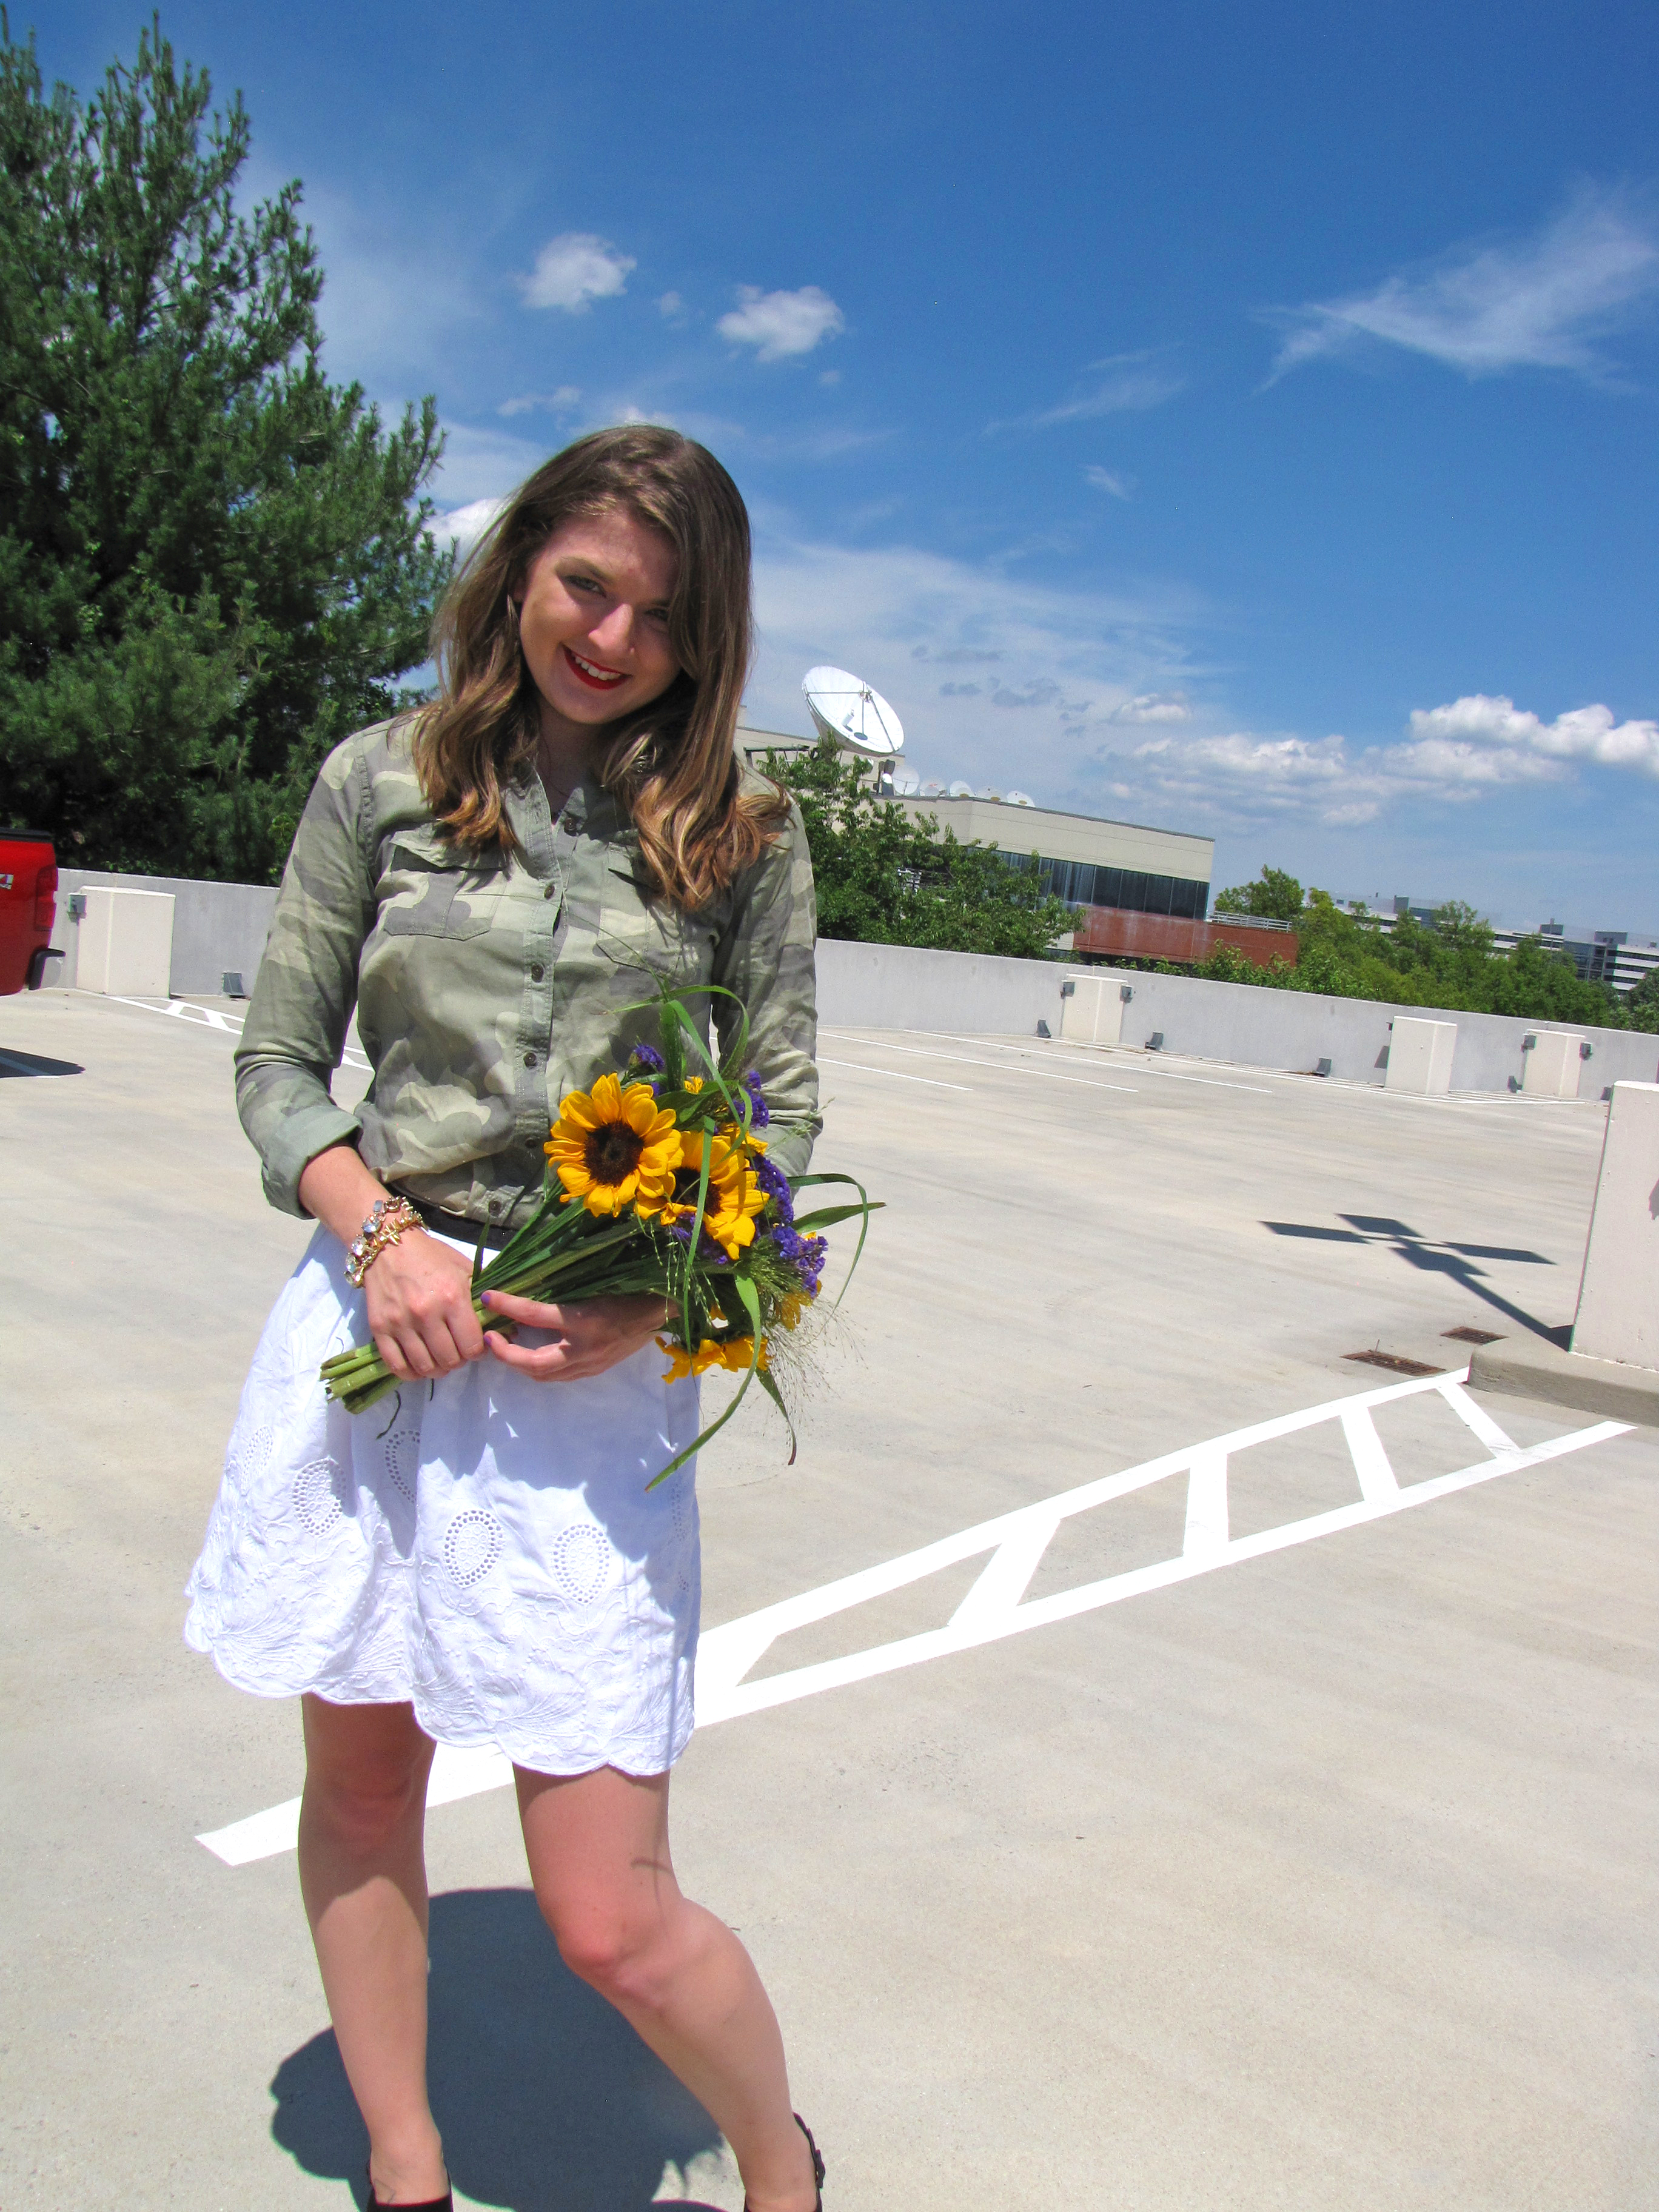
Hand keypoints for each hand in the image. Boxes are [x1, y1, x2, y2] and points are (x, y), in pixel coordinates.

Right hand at [364, 1229, 487, 1382]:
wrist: (389, 1246)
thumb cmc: (432, 1256)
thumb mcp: (465, 1268)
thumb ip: (485, 1298)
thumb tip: (509, 1328)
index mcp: (452, 1297)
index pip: (472, 1346)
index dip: (478, 1351)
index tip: (475, 1346)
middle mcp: (426, 1313)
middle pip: (450, 1360)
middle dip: (459, 1360)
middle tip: (457, 1351)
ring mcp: (400, 1322)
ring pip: (426, 1367)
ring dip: (437, 1369)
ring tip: (439, 1358)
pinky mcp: (379, 1329)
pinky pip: (397, 1366)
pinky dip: (411, 1373)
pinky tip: (419, 1365)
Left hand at [478, 1289, 669, 1382]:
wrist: (660, 1311)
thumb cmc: (627, 1291)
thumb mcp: (592, 1285)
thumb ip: (560, 1291)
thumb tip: (525, 1287)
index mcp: (584, 1320)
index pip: (536, 1314)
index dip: (508, 1305)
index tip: (487, 1296)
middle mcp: (584, 1347)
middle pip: (533, 1363)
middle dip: (506, 1354)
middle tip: (490, 1337)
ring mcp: (589, 1363)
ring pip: (543, 1375)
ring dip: (519, 1364)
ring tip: (506, 1346)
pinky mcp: (593, 1370)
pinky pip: (559, 1376)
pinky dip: (538, 1368)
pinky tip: (532, 1355)